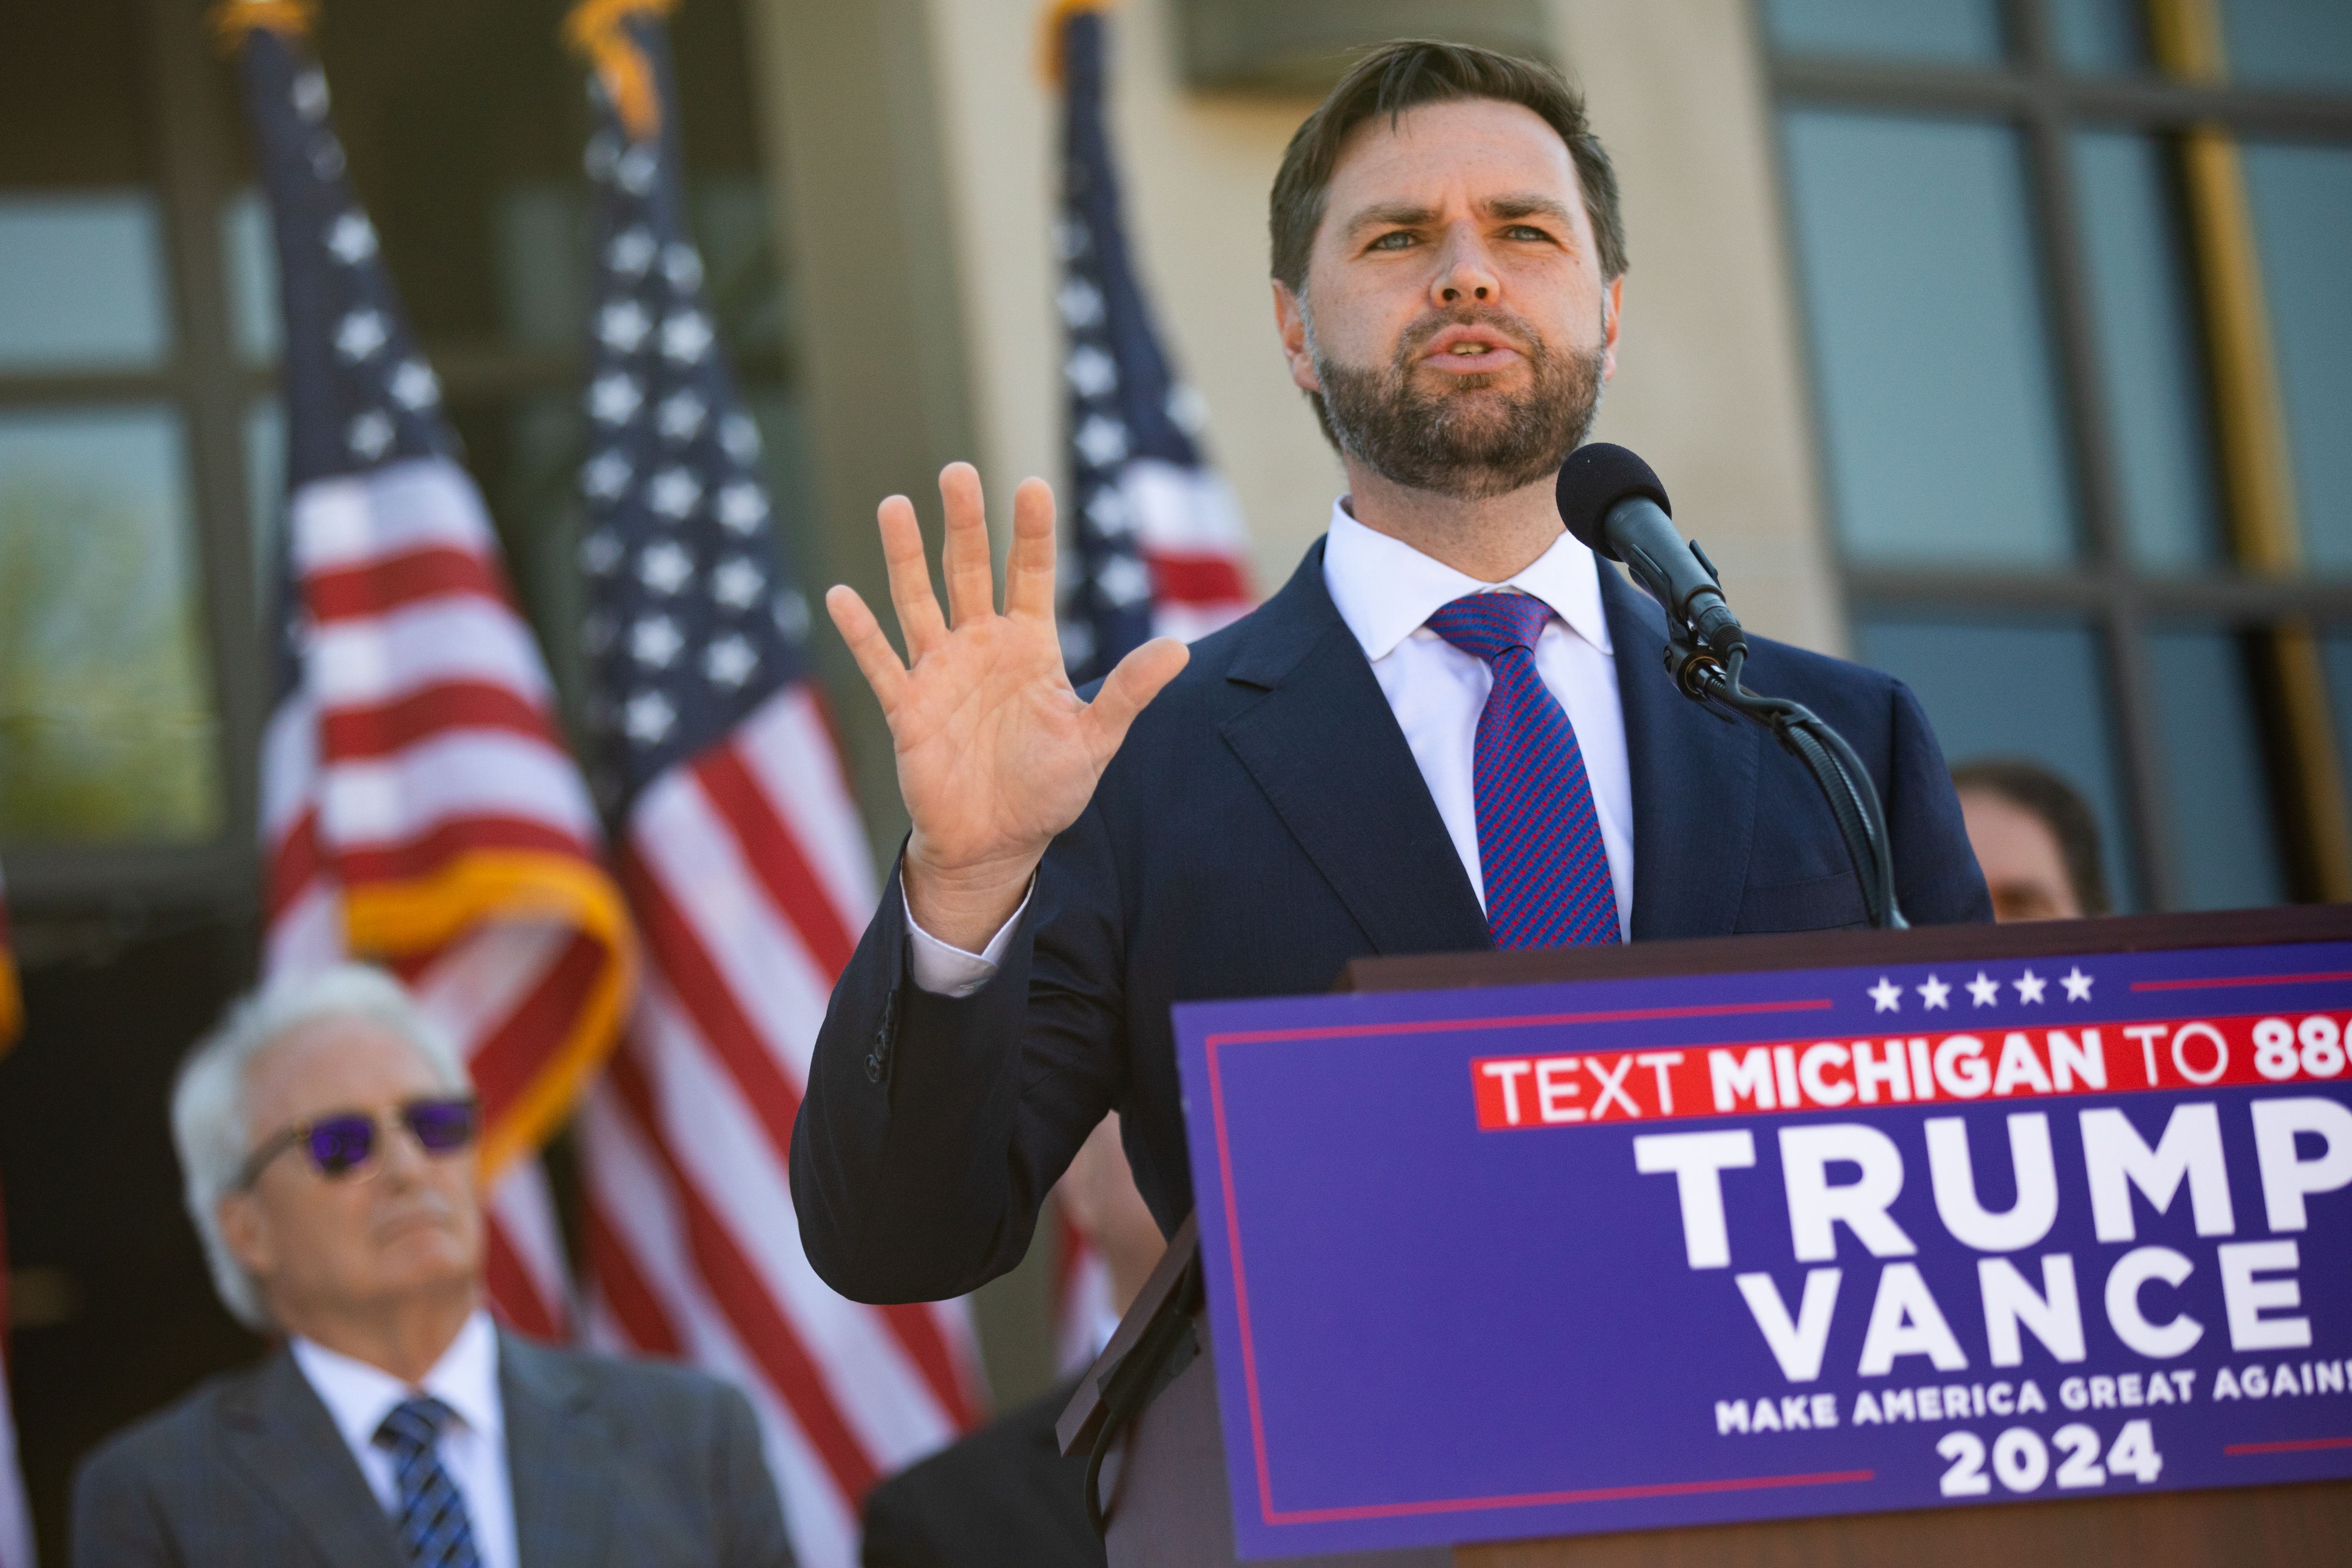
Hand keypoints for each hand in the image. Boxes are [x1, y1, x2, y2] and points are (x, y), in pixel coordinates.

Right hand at [826, 463, 1188, 949]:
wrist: (998, 845)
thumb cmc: (1048, 790)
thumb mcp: (1097, 740)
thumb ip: (1129, 691)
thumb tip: (1179, 649)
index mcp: (1029, 645)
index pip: (1030, 574)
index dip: (1031, 532)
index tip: (1031, 485)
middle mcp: (981, 646)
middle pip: (968, 571)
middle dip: (964, 523)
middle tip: (957, 472)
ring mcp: (940, 673)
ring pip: (917, 602)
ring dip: (904, 557)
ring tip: (894, 505)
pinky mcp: (908, 708)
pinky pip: (881, 664)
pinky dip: (861, 633)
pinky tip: (841, 595)